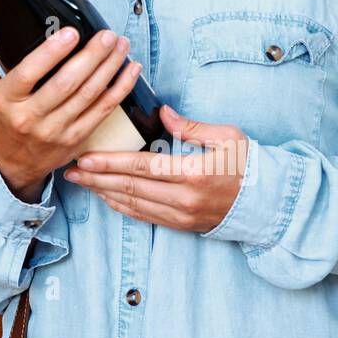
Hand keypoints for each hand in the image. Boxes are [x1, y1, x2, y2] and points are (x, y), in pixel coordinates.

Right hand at [0, 20, 142, 201]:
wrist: (13, 164)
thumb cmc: (0, 119)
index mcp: (7, 100)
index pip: (29, 73)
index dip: (52, 52)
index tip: (71, 32)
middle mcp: (31, 118)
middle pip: (66, 83)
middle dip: (91, 56)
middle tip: (106, 35)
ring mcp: (57, 131)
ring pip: (89, 95)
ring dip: (110, 68)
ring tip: (121, 45)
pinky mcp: (77, 139)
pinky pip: (103, 111)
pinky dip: (120, 89)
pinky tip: (131, 70)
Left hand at [63, 106, 247, 232]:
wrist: (267, 204)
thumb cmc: (250, 166)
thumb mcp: (228, 137)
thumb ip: (192, 127)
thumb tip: (164, 113)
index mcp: (195, 173)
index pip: (142, 166)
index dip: (110, 162)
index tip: (86, 157)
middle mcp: (184, 198)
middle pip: (130, 187)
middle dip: (97, 178)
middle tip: (71, 169)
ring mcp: (181, 215)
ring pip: (132, 204)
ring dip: (103, 192)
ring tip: (81, 181)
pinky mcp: (180, 224)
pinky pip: (144, 216)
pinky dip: (121, 206)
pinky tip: (105, 196)